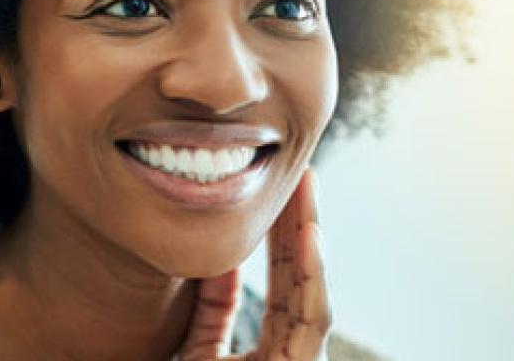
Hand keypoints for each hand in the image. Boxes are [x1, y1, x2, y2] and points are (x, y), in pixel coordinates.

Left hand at [178, 168, 330, 360]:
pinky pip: (314, 316)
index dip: (281, 237)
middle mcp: (291, 349)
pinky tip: (306, 233)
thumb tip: (223, 260)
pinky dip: (312, 272)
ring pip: (311, 285)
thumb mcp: (198, 351)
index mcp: (272, 346)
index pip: (282, 282)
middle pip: (299, 275)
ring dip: (308, 230)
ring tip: (305, 185)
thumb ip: (213, 311)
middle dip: (298, 221)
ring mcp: (301, 358)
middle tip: (297, 172)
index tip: (276, 193)